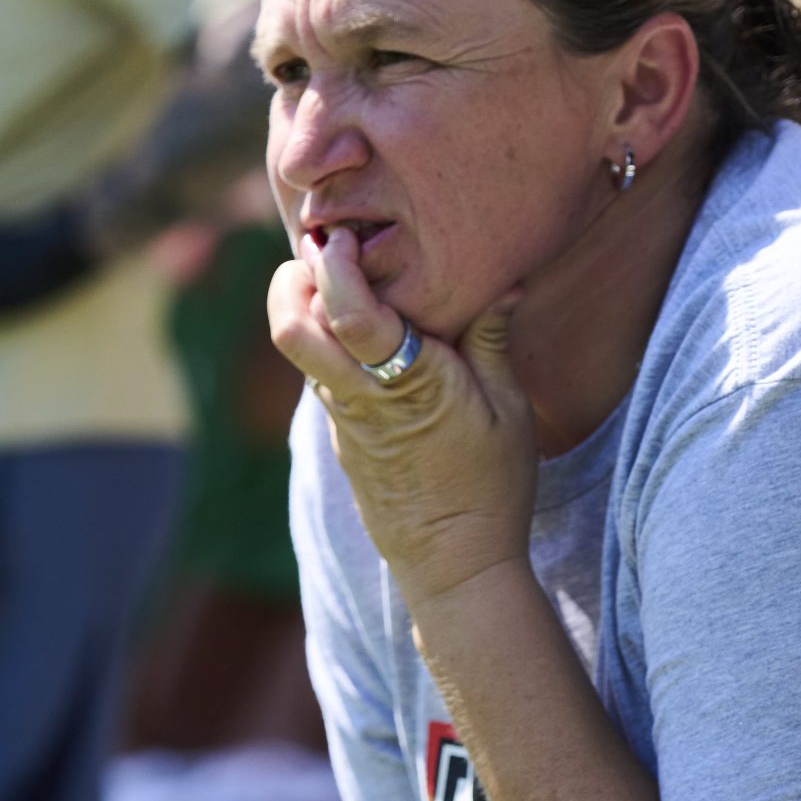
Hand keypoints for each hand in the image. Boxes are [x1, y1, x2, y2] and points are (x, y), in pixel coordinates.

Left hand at [265, 227, 531, 604]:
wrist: (454, 565)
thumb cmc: (492, 487)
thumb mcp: (508, 409)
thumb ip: (492, 339)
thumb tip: (506, 278)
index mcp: (405, 387)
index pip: (351, 317)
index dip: (339, 268)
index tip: (346, 235)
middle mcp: (358, 399)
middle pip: (291, 328)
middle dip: (293, 278)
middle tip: (324, 247)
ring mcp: (341, 419)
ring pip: (299, 349)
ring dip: (305, 305)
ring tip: (341, 276)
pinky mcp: (339, 434)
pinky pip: (318, 374)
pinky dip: (324, 339)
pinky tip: (357, 327)